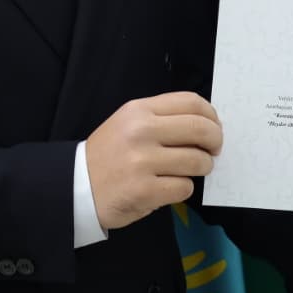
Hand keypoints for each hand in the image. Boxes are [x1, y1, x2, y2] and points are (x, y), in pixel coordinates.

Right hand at [85, 91, 222, 229]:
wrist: (77, 186)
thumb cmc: (109, 154)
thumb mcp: (128, 123)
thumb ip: (162, 119)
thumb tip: (206, 125)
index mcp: (140, 110)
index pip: (191, 102)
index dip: (211, 116)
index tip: (214, 127)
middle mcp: (142, 131)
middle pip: (200, 129)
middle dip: (215, 141)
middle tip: (213, 151)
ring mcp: (142, 162)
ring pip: (197, 160)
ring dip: (202, 167)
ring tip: (191, 170)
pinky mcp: (144, 190)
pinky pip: (184, 187)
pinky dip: (183, 189)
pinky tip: (170, 187)